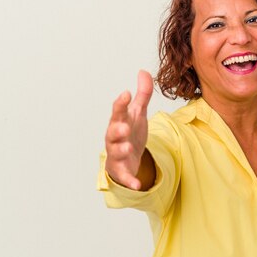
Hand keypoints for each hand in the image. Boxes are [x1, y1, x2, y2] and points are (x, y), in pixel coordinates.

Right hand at [105, 70, 154, 189]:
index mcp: (120, 122)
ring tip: (128, 148)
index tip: (125, 93)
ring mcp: (117, 154)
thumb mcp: (138, 113)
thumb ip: (143, 94)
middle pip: (113, 131)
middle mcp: (115, 138)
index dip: (121, 103)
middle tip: (124, 126)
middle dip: (117, 128)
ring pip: (115, 151)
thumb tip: (144, 71)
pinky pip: (125, 176)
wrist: (129, 157)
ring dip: (121, 149)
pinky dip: (130, 180)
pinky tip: (137, 184)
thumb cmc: (131, 132)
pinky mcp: (122, 170)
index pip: (118, 111)